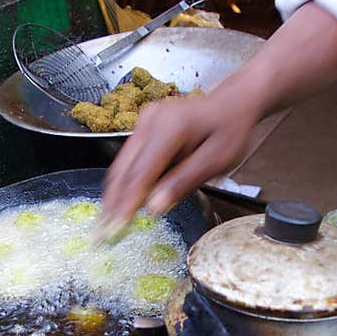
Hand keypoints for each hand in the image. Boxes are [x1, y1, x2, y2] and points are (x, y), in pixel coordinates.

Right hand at [97, 2, 336, 238]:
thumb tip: (153, 206)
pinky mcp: (143, 128)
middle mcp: (150, 121)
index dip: (127, 202)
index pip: (141, 172)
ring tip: (108, 223)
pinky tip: (122, 203)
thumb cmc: (230, 131)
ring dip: (115, 194)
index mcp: (170, 127)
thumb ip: (184, 181)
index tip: (116, 227)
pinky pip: (130, 159)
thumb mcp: (216, 160)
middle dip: (113, 202)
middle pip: (124, 168)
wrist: (232, 103)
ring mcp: (144, 122)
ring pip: (122, 164)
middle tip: (103, 232)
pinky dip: (125, 182)